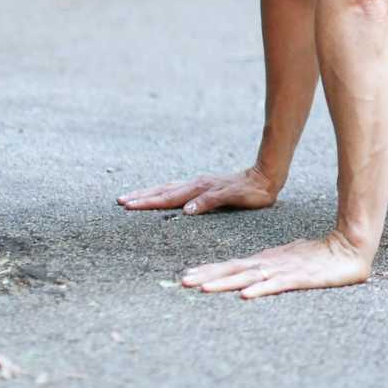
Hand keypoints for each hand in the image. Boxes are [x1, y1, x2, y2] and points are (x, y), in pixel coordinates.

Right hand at [116, 166, 279, 214]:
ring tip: (131, 197)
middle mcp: (195, 184)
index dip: (148, 202)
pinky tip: (158, 195)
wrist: (266, 177)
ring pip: (168, 188)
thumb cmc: (252, 192)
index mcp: (199, 188)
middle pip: (163, 191)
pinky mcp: (203, 185)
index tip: (128, 205)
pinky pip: (177, 188)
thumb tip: (187, 210)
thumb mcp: (233, 197)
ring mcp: (198, 184)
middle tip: (120, 202)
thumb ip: (210, 202)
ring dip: (149, 193)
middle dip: (141, 197)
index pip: (168, 197)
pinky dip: (163, 192)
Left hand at [180, 230, 375, 298]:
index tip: (189, 275)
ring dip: (226, 283)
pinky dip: (261, 289)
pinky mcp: (302, 278)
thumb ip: (272, 266)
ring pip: (250, 277)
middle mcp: (271, 263)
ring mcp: (285, 270)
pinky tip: (246, 295)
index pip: (234, 265)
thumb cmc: (321, 255)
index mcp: (268, 260)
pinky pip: (278, 285)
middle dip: (209, 276)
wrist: (351, 247)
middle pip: (235, 270)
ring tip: (204, 289)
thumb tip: (254, 274)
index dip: (211, 270)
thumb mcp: (291, 260)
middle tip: (184, 281)